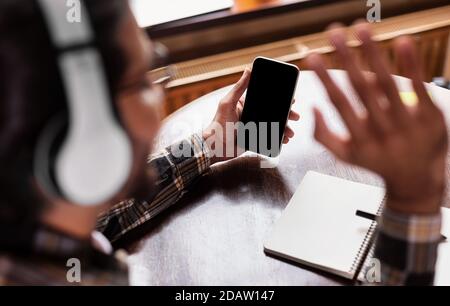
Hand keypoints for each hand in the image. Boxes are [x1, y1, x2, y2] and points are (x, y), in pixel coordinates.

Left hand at [203, 68, 299, 163]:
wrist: (215, 147)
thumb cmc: (219, 124)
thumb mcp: (228, 103)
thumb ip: (239, 87)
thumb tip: (248, 69)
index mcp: (247, 105)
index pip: (267, 99)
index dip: (280, 99)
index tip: (292, 99)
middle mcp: (252, 115)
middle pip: (274, 112)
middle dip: (287, 115)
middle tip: (296, 116)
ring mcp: (255, 128)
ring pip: (274, 126)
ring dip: (285, 128)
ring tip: (290, 133)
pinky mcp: (255, 140)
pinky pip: (270, 138)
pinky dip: (279, 139)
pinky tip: (285, 140)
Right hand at [306, 23, 447, 214]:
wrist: (417, 180)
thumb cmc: (377, 162)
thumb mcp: (345, 156)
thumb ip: (323, 136)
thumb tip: (313, 109)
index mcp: (359, 139)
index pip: (339, 103)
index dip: (324, 78)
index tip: (313, 57)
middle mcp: (382, 131)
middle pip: (361, 88)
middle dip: (346, 57)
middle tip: (333, 33)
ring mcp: (407, 123)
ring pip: (388, 83)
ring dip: (373, 53)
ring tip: (360, 29)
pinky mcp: (430, 116)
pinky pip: (419, 87)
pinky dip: (411, 64)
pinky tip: (402, 42)